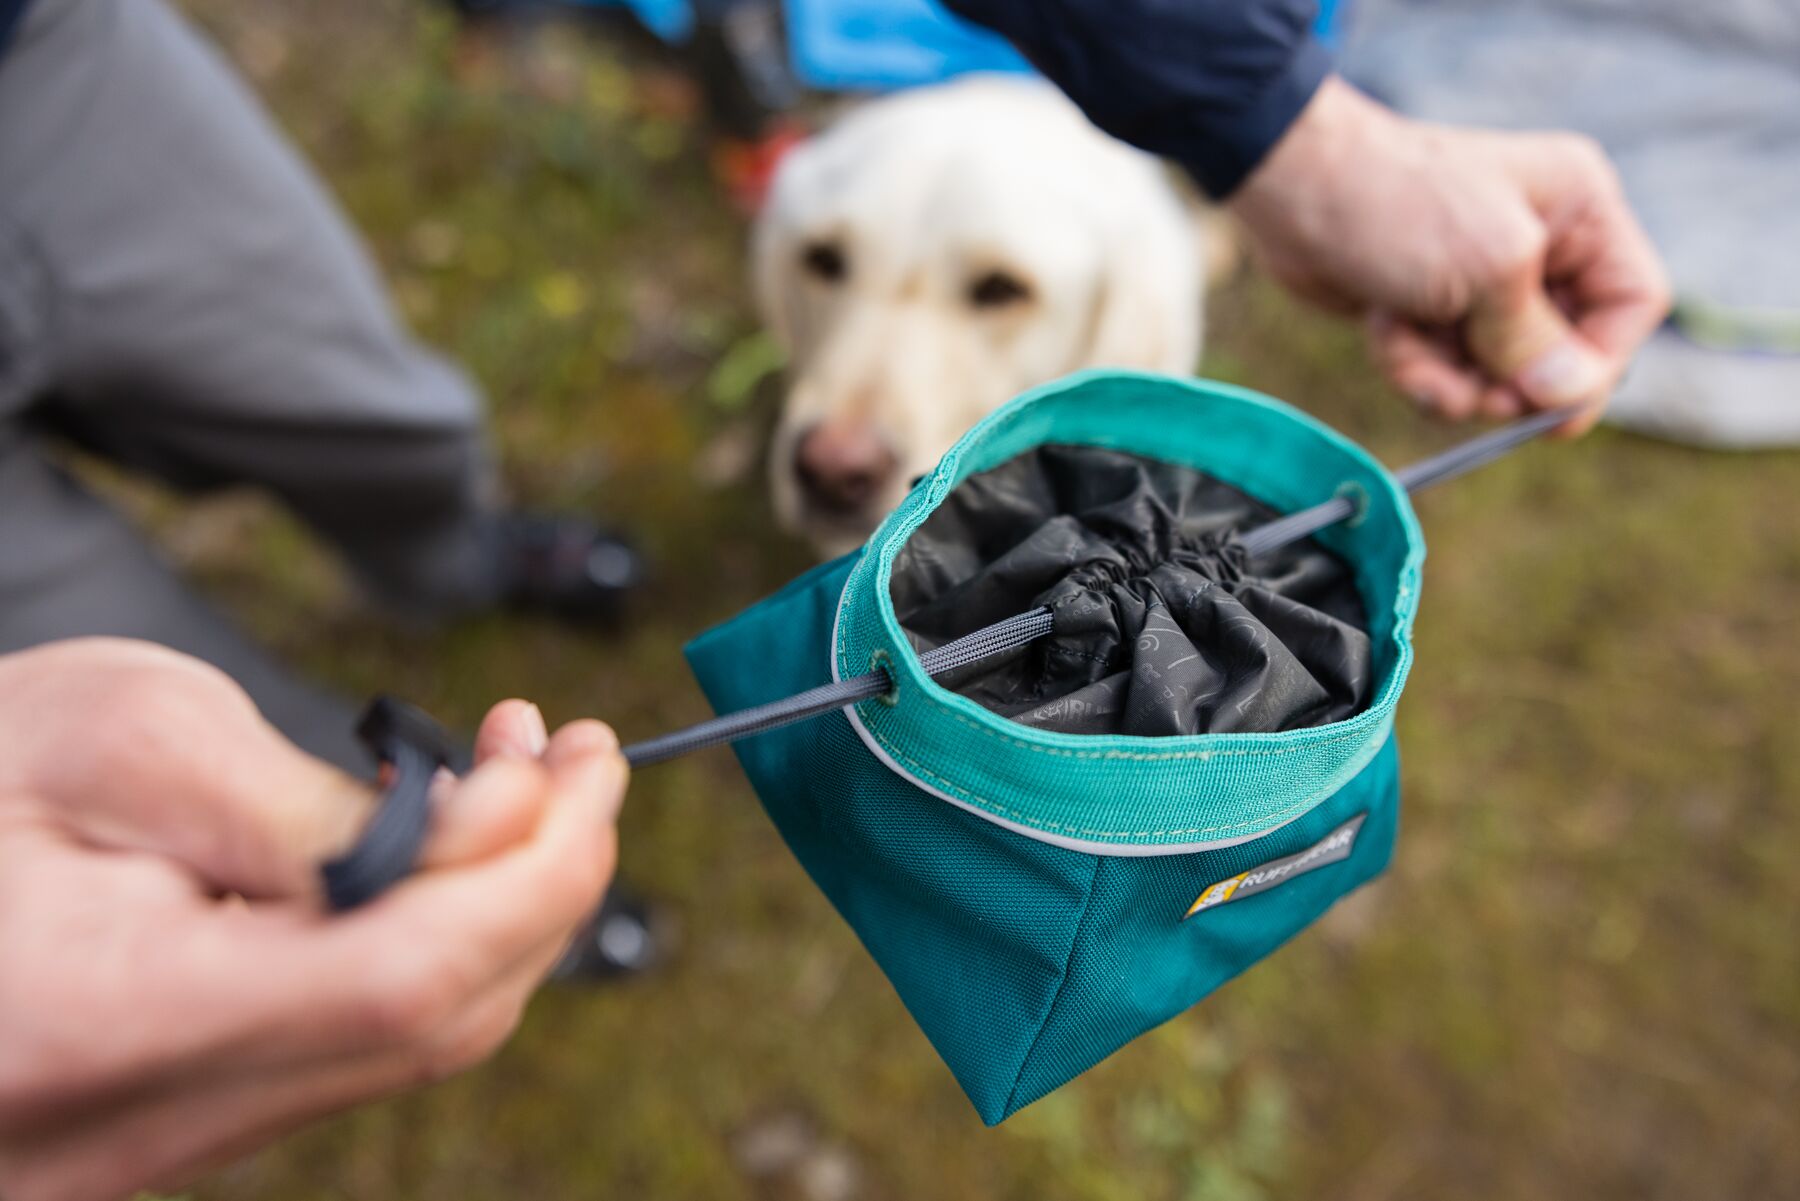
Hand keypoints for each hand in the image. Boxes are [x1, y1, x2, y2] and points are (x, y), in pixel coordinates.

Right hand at [0, 639, 625, 1200]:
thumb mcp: (120, 736)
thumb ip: (314, 805)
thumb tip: (491, 839)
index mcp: (118, 1019)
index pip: (411, 980)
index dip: (537, 870)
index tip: (590, 760)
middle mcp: (145, 1127)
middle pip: (435, 1025)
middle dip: (542, 880)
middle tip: (576, 755)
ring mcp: (158, 1148)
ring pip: (406, 1044)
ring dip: (496, 907)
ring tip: (519, 778)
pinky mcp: (170, 1129)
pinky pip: (346, 1047)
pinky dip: (425, 945)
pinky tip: (438, 853)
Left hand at [1229, 77, 1671, 432]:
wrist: (1293, 191)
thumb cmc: (1397, 205)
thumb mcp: (1488, 268)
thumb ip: (1534, 340)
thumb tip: (1567, 400)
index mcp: (1580, 209)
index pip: (1632, 302)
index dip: (1599, 363)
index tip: (1552, 406)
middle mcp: (1543, 243)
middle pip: (1562, 353)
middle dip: (1510, 382)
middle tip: (1473, 393)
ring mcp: (1485, 280)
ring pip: (1499, 372)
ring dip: (1452, 380)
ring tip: (1411, 347)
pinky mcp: (1435, 309)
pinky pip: (1448, 370)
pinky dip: (1416, 367)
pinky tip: (1386, 332)